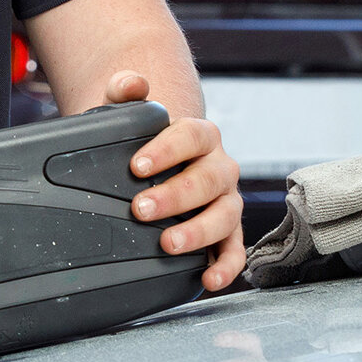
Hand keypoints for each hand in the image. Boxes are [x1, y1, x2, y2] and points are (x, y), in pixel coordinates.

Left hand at [109, 71, 245, 291]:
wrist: (161, 162)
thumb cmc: (144, 141)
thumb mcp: (130, 114)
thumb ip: (126, 91)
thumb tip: (132, 83)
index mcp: (201, 135)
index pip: (190, 136)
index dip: (166, 150)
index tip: (136, 167)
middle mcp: (220, 167)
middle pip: (206, 179)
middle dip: (175, 196)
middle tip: (141, 209)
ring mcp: (226, 200)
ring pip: (224, 215)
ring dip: (198, 231)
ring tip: (168, 244)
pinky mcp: (226, 231)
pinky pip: (235, 249)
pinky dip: (227, 265)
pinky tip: (208, 278)